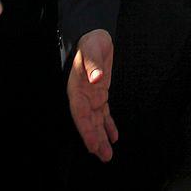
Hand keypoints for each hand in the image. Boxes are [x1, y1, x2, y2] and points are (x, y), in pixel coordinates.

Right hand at [68, 29, 117, 161]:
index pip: (80, 114)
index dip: (85, 131)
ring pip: (96, 121)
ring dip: (101, 137)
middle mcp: (83, 96)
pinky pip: (103, 113)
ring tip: (107, 154)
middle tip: (104, 157)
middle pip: (88, 122)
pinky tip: (113, 137)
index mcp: (77, 88)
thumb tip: (97, 78)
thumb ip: (93, 65)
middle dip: (95, 140)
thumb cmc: (90, 42)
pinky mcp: (100, 93)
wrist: (93, 34)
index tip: (92, 146)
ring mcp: (91, 96)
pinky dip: (108, 125)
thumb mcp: (92, 50)